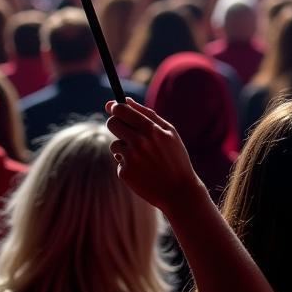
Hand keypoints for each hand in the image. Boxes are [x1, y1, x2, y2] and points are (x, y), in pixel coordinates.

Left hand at [106, 99, 204, 217]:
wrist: (179, 191)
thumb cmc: (175, 157)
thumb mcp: (169, 131)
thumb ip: (147, 114)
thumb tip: (125, 100)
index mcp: (151, 129)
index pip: (122, 110)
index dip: (116, 108)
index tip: (115, 108)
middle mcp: (139, 142)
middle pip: (112, 123)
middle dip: (115, 124)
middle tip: (125, 131)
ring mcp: (131, 158)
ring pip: (114, 144)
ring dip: (123, 147)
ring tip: (140, 156)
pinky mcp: (125, 173)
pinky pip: (119, 162)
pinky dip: (127, 164)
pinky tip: (142, 170)